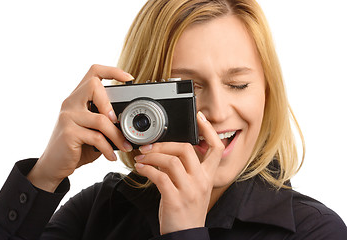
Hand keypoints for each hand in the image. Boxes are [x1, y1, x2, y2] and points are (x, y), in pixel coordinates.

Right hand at [27, 65, 133, 191]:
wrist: (53, 165)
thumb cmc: (76, 146)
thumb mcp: (91, 130)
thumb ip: (104, 121)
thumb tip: (128, 123)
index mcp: (78, 98)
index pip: (93, 72)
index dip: (112, 71)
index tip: (128, 78)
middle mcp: (70, 103)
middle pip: (93, 85)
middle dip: (111, 103)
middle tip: (118, 122)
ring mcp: (68, 117)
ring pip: (101, 119)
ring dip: (117, 136)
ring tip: (124, 147)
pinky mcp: (68, 133)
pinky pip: (96, 138)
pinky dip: (108, 148)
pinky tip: (111, 156)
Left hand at [134, 111, 223, 234]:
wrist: (184, 236)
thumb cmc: (186, 212)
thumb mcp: (193, 188)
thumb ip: (186, 170)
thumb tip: (167, 152)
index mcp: (208, 177)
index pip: (216, 148)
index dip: (209, 131)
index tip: (200, 118)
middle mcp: (202, 181)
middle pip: (187, 149)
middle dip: (165, 143)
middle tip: (150, 146)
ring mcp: (189, 190)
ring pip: (171, 161)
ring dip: (152, 156)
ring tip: (141, 157)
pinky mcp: (175, 199)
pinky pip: (159, 176)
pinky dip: (147, 169)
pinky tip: (141, 169)